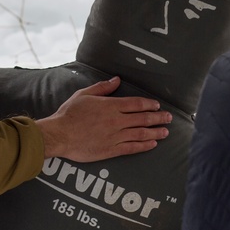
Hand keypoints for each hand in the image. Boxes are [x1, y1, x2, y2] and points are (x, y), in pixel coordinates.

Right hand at [35, 76, 170, 161]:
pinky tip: (152, 144)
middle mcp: (116, 121)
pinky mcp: (111, 150)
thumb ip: (102, 88)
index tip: (157, 106)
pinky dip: (144, 146)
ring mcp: (115, 136)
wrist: (60, 135)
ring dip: (155, 133)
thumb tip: (116, 79)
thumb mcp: (84, 94)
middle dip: (158, 118)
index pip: (136, 104)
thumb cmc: (69, 114)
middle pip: (143, 118)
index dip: (149, 104)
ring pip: (141, 134)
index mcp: (110, 106)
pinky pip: (132, 148)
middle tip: (169, 118)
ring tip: (165, 132)